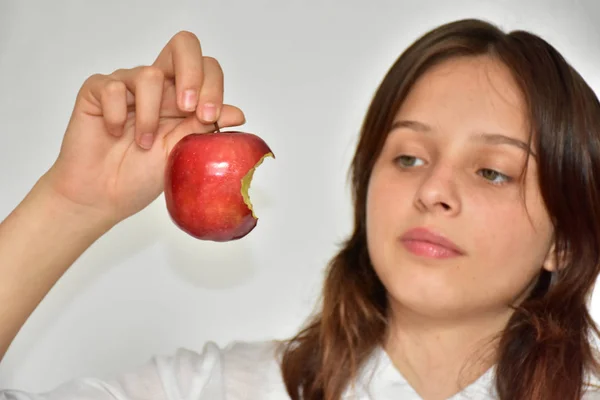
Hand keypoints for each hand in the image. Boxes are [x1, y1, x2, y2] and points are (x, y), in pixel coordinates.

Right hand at [42, 31, 245, 226]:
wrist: (104, 196)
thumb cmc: (142, 176)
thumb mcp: (181, 153)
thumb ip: (204, 128)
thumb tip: (238, 113)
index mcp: (183, 97)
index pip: (207, 68)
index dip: (212, 86)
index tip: (208, 118)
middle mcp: (158, 85)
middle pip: (183, 45)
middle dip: (192, 73)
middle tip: (188, 108)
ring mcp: (127, 84)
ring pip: (149, 74)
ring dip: (150, 114)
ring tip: (143, 143)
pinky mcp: (97, 90)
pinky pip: (112, 86)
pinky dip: (116, 115)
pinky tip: (115, 133)